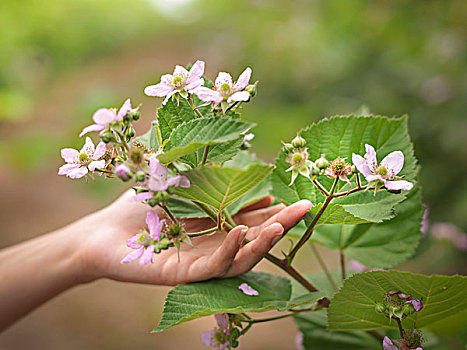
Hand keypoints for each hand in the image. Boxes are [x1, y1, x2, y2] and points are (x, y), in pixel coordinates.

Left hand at [76, 190, 311, 284]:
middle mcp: (213, 245)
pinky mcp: (183, 274)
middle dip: (281, 225)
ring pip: (240, 258)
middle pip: (254, 239)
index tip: (295, 198)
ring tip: (281, 224)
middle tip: (305, 209)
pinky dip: (229, 249)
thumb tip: (243, 171)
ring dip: (262, 241)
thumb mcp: (178, 184)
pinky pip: (213, 266)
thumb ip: (207, 179)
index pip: (252, 220)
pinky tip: (240, 231)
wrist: (101, 232)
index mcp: (215, 226)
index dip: (274, 211)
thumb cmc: (139, 206)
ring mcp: (200, 262)